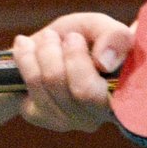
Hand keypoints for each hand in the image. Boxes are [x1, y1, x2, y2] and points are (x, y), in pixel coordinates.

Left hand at [11, 12, 133, 132]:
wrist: (44, 46)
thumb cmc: (81, 37)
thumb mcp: (100, 27)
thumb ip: (115, 36)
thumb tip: (105, 62)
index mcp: (122, 95)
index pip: (112, 96)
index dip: (87, 65)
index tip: (74, 37)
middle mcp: (98, 115)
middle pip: (82, 90)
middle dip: (61, 52)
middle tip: (53, 36)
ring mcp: (70, 120)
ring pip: (51, 84)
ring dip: (41, 51)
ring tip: (44, 39)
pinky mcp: (43, 118)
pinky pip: (30, 88)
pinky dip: (24, 60)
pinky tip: (27, 51)